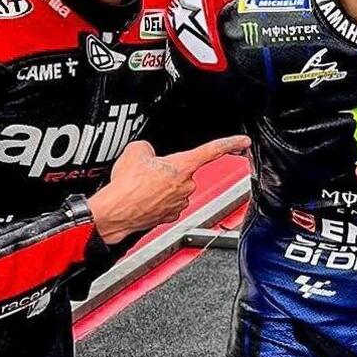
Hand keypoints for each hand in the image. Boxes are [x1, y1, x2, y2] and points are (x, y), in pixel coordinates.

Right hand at [88, 135, 250, 244]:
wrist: (112, 214)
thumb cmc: (125, 186)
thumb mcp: (135, 151)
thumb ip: (149, 147)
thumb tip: (149, 153)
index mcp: (183, 166)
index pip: (213, 150)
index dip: (230, 143)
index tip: (243, 141)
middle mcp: (186, 185)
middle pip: (184, 171)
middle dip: (168, 169)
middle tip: (146, 172)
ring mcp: (179, 203)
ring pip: (174, 187)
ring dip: (160, 186)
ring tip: (140, 187)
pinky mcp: (169, 215)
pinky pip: (166, 202)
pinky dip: (155, 199)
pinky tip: (141, 199)